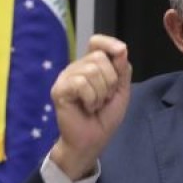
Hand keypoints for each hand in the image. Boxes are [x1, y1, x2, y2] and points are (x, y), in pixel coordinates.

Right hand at [48, 34, 131, 178]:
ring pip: (91, 71)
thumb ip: (122, 70)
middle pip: (99, 57)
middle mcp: (76, 68)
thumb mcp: (121, 91)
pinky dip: (91, 98)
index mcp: (90, 65)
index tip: (121, 52)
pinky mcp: (59, 89)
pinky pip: (81, 83)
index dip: (109, 43)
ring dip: (101, 93)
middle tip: (104, 98)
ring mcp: (66, 78)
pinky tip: (87, 108)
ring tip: (95, 105)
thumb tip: (121, 48)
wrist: (92, 140)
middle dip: (110, 81)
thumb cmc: (105, 117)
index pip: (96, 42)